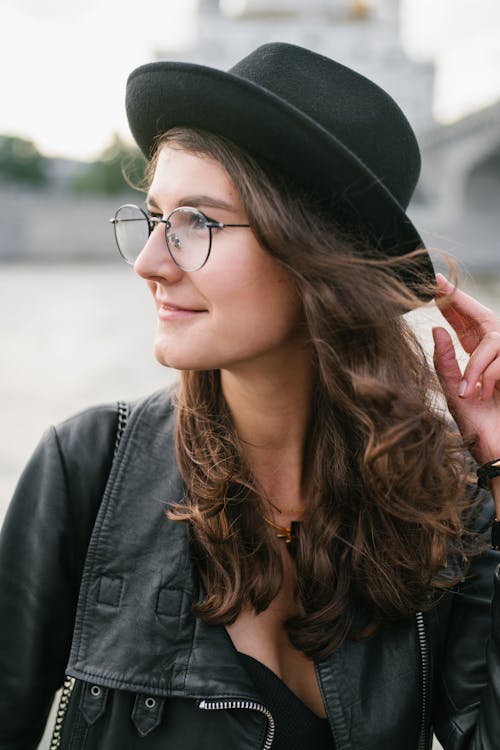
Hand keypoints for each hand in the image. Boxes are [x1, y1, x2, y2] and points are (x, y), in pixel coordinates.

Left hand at [432, 273, 499, 465]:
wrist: (499, 453)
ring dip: (477, 365)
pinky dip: (489, 375)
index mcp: (476, 358)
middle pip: (482, 319)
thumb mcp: (454, 392)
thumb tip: (436, 329)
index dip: (451, 301)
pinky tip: (481, 394)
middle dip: (459, 302)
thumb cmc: (477, 427)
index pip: (464, 322)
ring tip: (468, 391)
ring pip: (493, 341)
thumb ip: (444, 362)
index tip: (433, 281)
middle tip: (437, 287)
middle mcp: (494, 355)